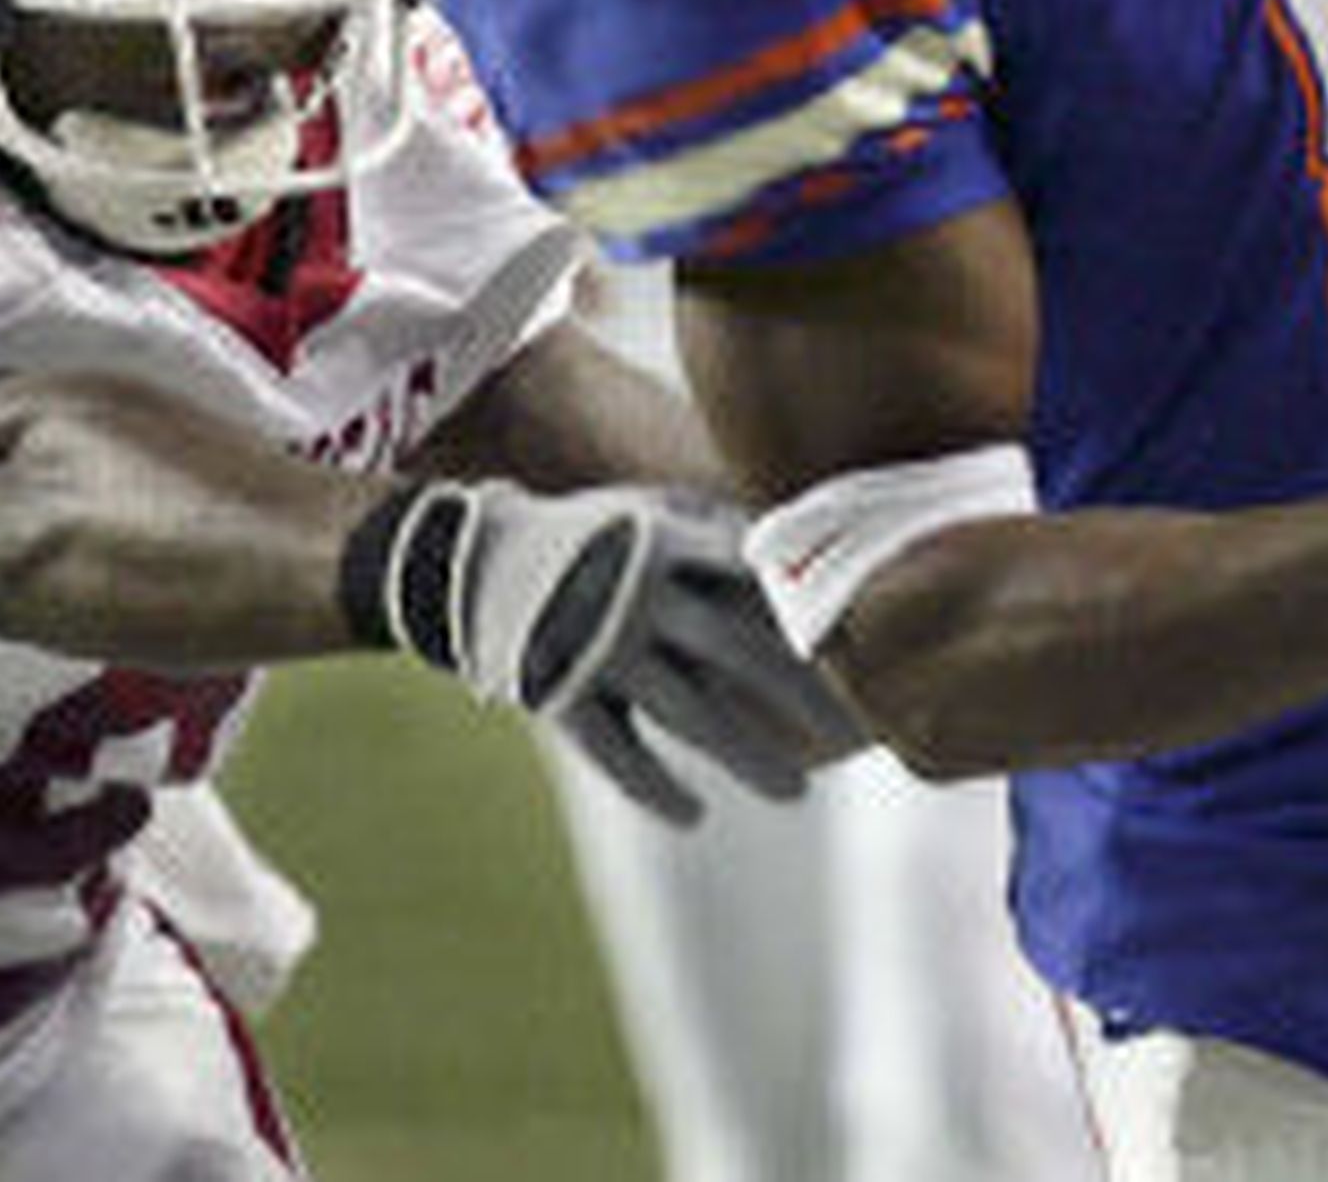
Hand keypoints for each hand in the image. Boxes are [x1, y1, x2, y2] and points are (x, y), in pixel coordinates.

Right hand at [344, 479, 864, 823]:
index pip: (751, 578)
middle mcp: (634, 589)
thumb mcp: (641, 512)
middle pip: (736, 649)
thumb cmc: (579, 538)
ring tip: (795, 792)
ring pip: (688, 712)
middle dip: (800, 696)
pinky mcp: (556, 691)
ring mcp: (595, 643)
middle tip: (853, 733)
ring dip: (747, 755)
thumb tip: (795, 548)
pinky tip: (695, 814)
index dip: (807, 617)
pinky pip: (617, 753)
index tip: (861, 653)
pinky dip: (657, 788)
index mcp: (660, 538)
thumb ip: (710, 529)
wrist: (466, 560)